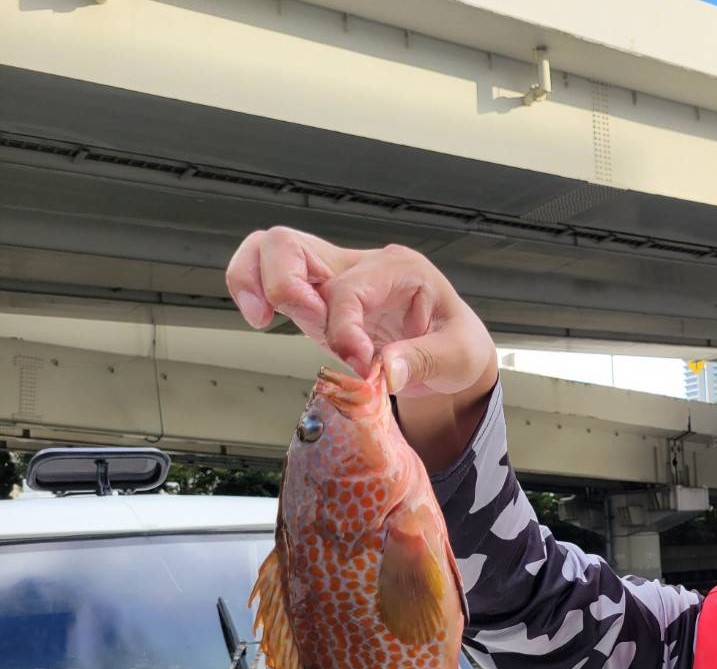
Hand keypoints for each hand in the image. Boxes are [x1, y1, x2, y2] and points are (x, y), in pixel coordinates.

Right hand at [225, 228, 495, 396]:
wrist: (454, 349)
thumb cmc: (457, 343)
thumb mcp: (460, 355)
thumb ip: (425, 361)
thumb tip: (385, 370)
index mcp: (398, 269)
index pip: (348, 289)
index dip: (344, 330)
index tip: (359, 366)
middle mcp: (360, 264)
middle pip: (291, 244)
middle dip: (283, 286)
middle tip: (302, 326)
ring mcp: (334, 277)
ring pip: (270, 250)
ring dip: (254, 281)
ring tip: (261, 318)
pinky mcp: (318, 297)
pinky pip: (268, 273)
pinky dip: (250, 288)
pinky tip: (259, 317)